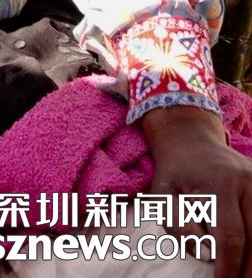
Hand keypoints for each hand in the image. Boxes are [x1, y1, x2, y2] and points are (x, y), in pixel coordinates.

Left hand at [142, 105, 251, 277]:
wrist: (189, 140)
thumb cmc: (175, 174)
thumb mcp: (162, 194)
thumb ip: (177, 225)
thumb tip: (206, 253)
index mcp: (219, 185)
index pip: (230, 238)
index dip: (229, 268)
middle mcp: (245, 182)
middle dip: (248, 269)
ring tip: (245, 272)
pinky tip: (250, 254)